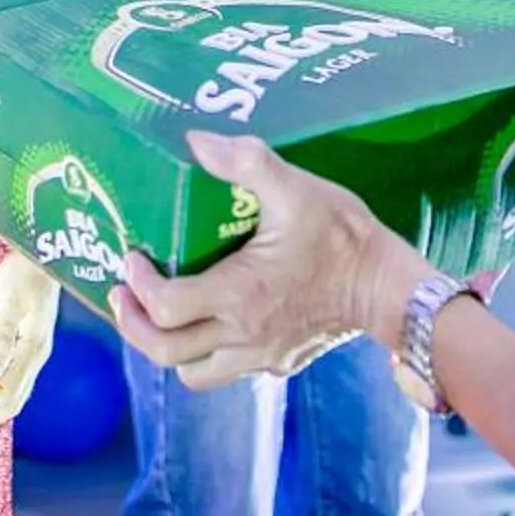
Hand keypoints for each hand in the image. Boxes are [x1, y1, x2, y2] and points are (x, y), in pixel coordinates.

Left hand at [0, 254, 59, 436]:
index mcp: (33, 351)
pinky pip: (6, 380)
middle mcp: (34, 358)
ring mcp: (31, 354)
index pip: (8, 396)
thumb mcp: (11, 303)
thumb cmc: (26, 273)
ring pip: (8, 395)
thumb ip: (1, 339)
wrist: (44, 254)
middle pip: (9, 403)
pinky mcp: (24, 346)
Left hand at [111, 131, 426, 390]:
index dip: (138, 285)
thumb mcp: (297, 190)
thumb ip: (247, 163)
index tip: (133, 257)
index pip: (165, 308)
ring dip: (165, 347)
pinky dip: (203, 353)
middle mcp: (244, 336)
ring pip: (193, 374)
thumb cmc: (344, 238)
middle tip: (122, 292)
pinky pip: (226, 371)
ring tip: (155, 312)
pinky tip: (207, 319)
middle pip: (165, 352)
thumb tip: (197, 141)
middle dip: (133, 324)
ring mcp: (261, 357)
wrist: (392, 290)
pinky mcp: (278, 364)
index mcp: (240, 296)